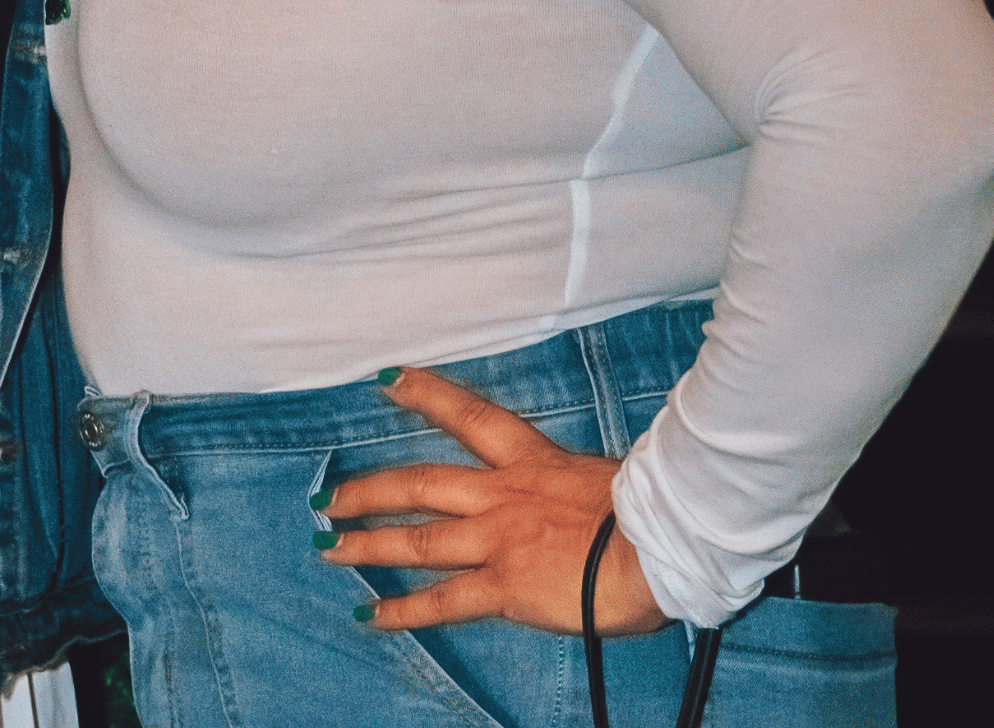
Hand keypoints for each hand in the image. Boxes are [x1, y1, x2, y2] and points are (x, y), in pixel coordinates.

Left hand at [319, 365, 666, 637]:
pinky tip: (370, 614)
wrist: (663, 548)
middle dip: (368, 491)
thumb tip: (582, 503)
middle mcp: (503, 495)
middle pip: (419, 483)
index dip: (425, 394)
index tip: (388, 379)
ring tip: (329, 548)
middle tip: (329, 497)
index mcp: (533, 462)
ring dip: (367, 544)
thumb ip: (578, 489)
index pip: (470, 417)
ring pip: (416, 539)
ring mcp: (497, 539)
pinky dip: (402, 609)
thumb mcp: (612, 482)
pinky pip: (441, 600)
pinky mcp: (503, 585)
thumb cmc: (654, 517)